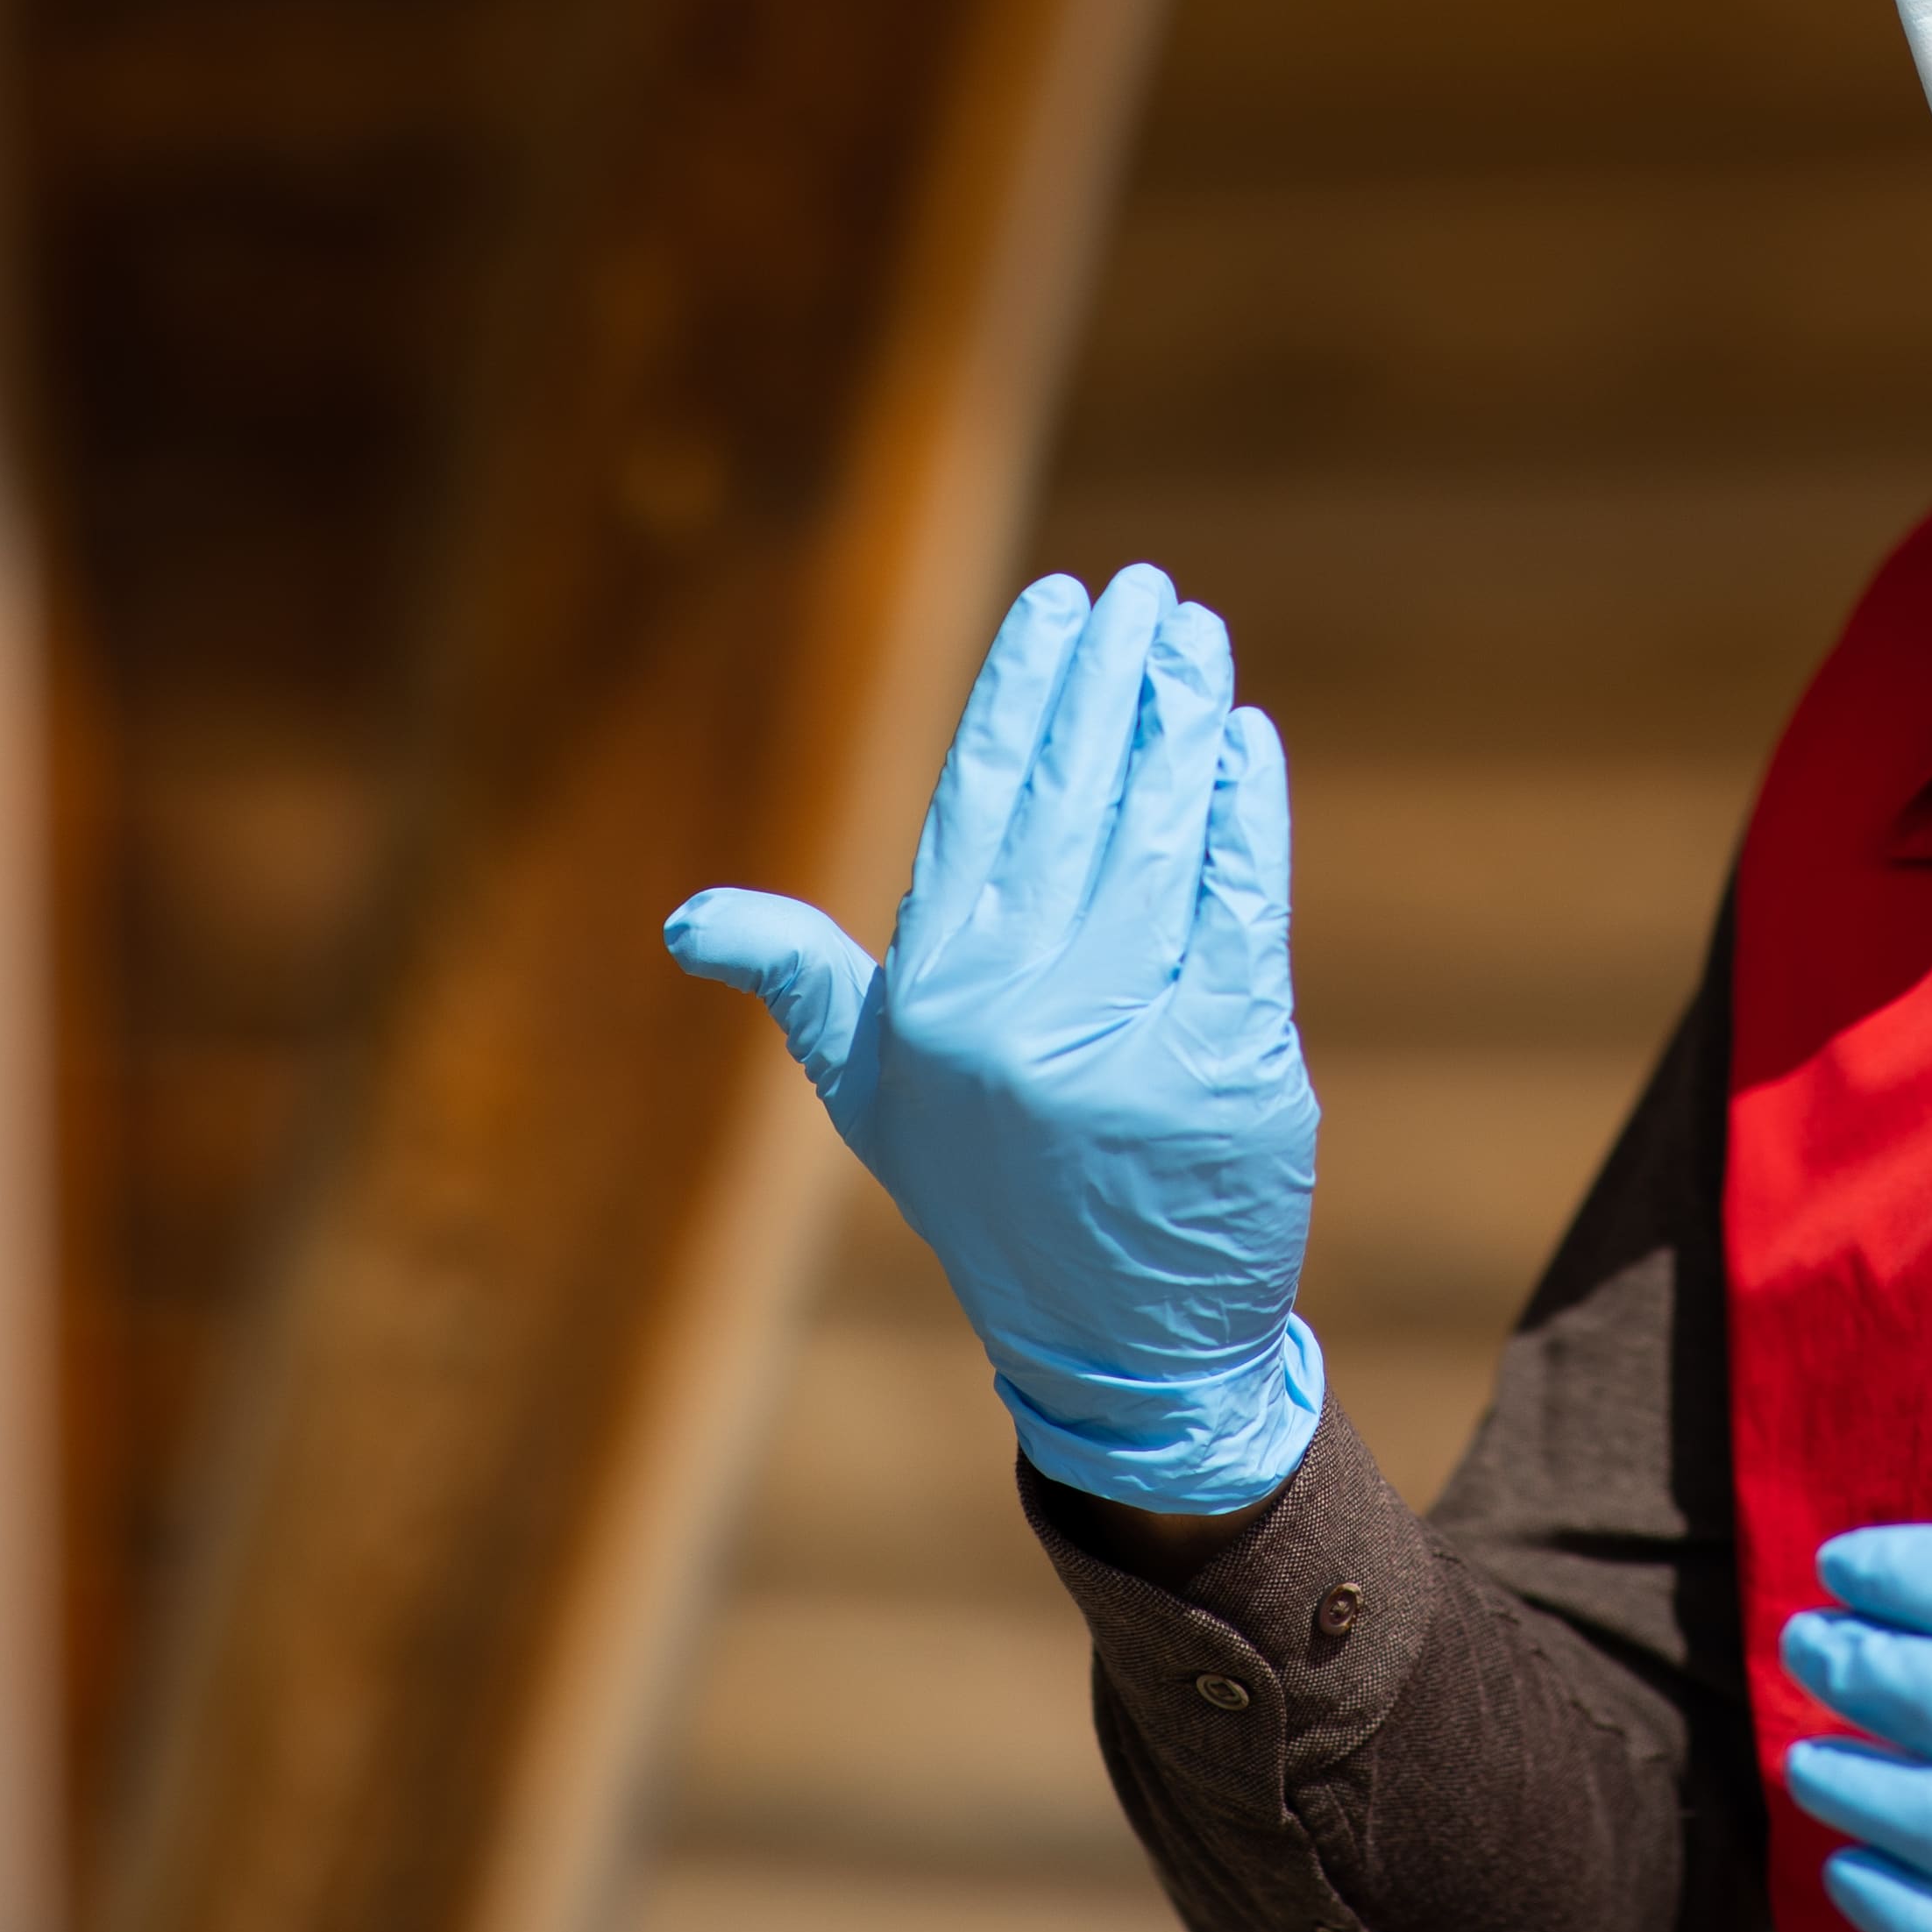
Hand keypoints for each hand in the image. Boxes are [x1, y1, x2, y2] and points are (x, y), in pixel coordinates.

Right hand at [665, 564, 1323, 1513]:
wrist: (1116, 1343)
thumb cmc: (990, 1197)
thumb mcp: (872, 1098)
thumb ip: (802, 984)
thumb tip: (687, 919)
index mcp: (933, 995)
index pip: (980, 801)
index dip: (1020, 691)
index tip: (1057, 603)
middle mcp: (1020, 1009)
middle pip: (1075, 798)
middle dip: (1110, 677)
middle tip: (1143, 588)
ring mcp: (1127, 1038)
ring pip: (1161, 836)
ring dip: (1180, 718)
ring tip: (1196, 634)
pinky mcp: (1228, 1066)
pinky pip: (1241, 907)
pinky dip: (1244, 813)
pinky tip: (1242, 737)